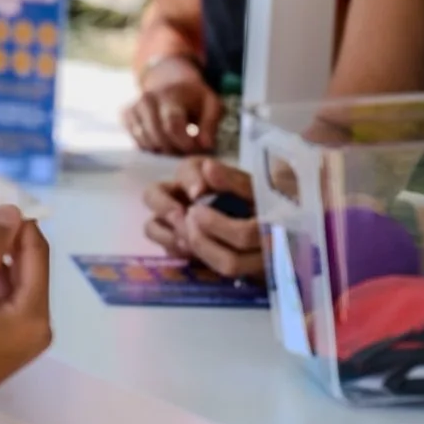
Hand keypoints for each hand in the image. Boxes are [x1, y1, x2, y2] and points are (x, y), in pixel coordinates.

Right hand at [125, 57, 222, 155]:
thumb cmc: (193, 97)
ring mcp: (133, 107)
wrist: (170, 81)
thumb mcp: (211, 104)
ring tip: (177, 144)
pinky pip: (137, 142)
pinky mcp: (125, 115)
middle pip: (158, 137)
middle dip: (175, 149)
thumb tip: (205, 145)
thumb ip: (211, 124)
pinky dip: (151, 148)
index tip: (194, 149)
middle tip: (187, 150)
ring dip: (163, 150)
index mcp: (170, 95)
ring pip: (146, 142)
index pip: (172, 124)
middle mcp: (147, 99)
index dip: (184, 142)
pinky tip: (163, 141)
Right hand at [144, 157, 263, 283]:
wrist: (271, 236)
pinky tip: (194, 254)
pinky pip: (166, 249)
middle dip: (165, 207)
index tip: (200, 191)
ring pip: (151, 225)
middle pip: (151, 194)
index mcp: (200, 174)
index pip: (184, 169)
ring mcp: (176, 222)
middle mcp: (181, 195)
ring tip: (188, 240)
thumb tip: (208, 168)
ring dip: (169, 233)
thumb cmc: (261, 209)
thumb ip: (232, 180)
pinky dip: (177, 251)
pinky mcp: (180, 246)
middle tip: (184, 217)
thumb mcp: (254, 192)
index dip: (189, 179)